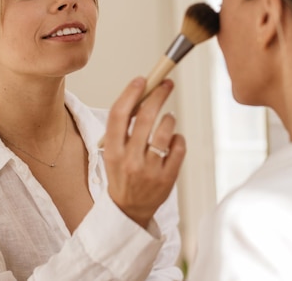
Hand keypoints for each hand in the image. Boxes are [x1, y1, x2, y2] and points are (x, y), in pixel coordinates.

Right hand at [100, 77, 185, 227]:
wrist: (128, 211)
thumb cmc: (122, 175)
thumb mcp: (113, 153)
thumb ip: (123, 129)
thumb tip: (141, 95)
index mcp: (112, 152)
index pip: (119, 115)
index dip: (130, 93)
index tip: (141, 80)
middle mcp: (130, 160)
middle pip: (146, 117)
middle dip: (158, 95)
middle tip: (166, 84)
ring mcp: (150, 170)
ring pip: (166, 130)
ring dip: (169, 119)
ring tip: (167, 119)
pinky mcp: (168, 178)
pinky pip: (179, 146)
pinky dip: (178, 138)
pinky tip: (172, 140)